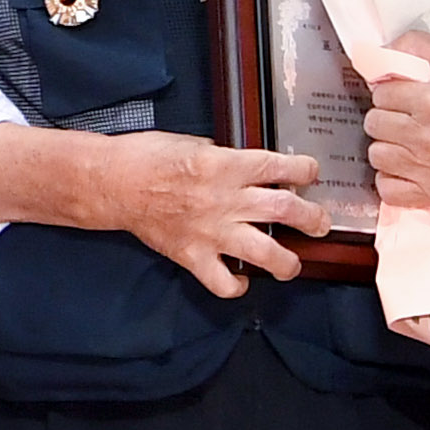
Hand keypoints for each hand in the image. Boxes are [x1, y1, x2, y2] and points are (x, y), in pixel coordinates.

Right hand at [93, 130, 318, 297]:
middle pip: (287, 211)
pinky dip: (237, 286)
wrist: (110, 183)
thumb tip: (249, 171)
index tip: (310, 174)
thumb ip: (226, 159)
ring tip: (292, 264)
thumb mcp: (194, 143)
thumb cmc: (146, 157)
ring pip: (266, 252)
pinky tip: (241, 280)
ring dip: (289, 262)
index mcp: (226, 165)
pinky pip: (223, 282)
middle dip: (313, 219)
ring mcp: (210, 231)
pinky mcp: (192, 255)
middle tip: (319, 223)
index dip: (306, 171)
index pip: (283, 168)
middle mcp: (226, 199)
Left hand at [367, 36, 429, 208]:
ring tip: (411, 139)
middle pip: (374, 124)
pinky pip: (387, 188)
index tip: (408, 95)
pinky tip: (410, 164)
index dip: (392, 92)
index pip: (381, 94)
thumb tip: (374, 52)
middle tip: (410, 116)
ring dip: (389, 146)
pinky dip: (393, 177)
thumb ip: (417, 45)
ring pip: (376, 155)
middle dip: (389, 116)